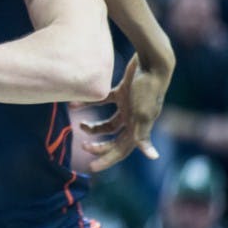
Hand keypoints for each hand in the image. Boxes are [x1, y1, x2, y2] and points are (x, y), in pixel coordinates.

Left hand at [76, 54, 170, 171]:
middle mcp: (135, 118)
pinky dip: (90, 103)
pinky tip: (74, 104)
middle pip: (115, 139)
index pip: (122, 150)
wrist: (151, 60)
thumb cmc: (147, 87)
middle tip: (83, 146)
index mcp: (140, 127)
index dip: (107, 159)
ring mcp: (129, 104)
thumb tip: (152, 157)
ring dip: (95, 127)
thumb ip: (143, 134)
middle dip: (100, 145)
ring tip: (80, 126)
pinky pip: (104, 101)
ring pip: (109, 122)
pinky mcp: (123, 90)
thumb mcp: (142, 113)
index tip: (91, 167)